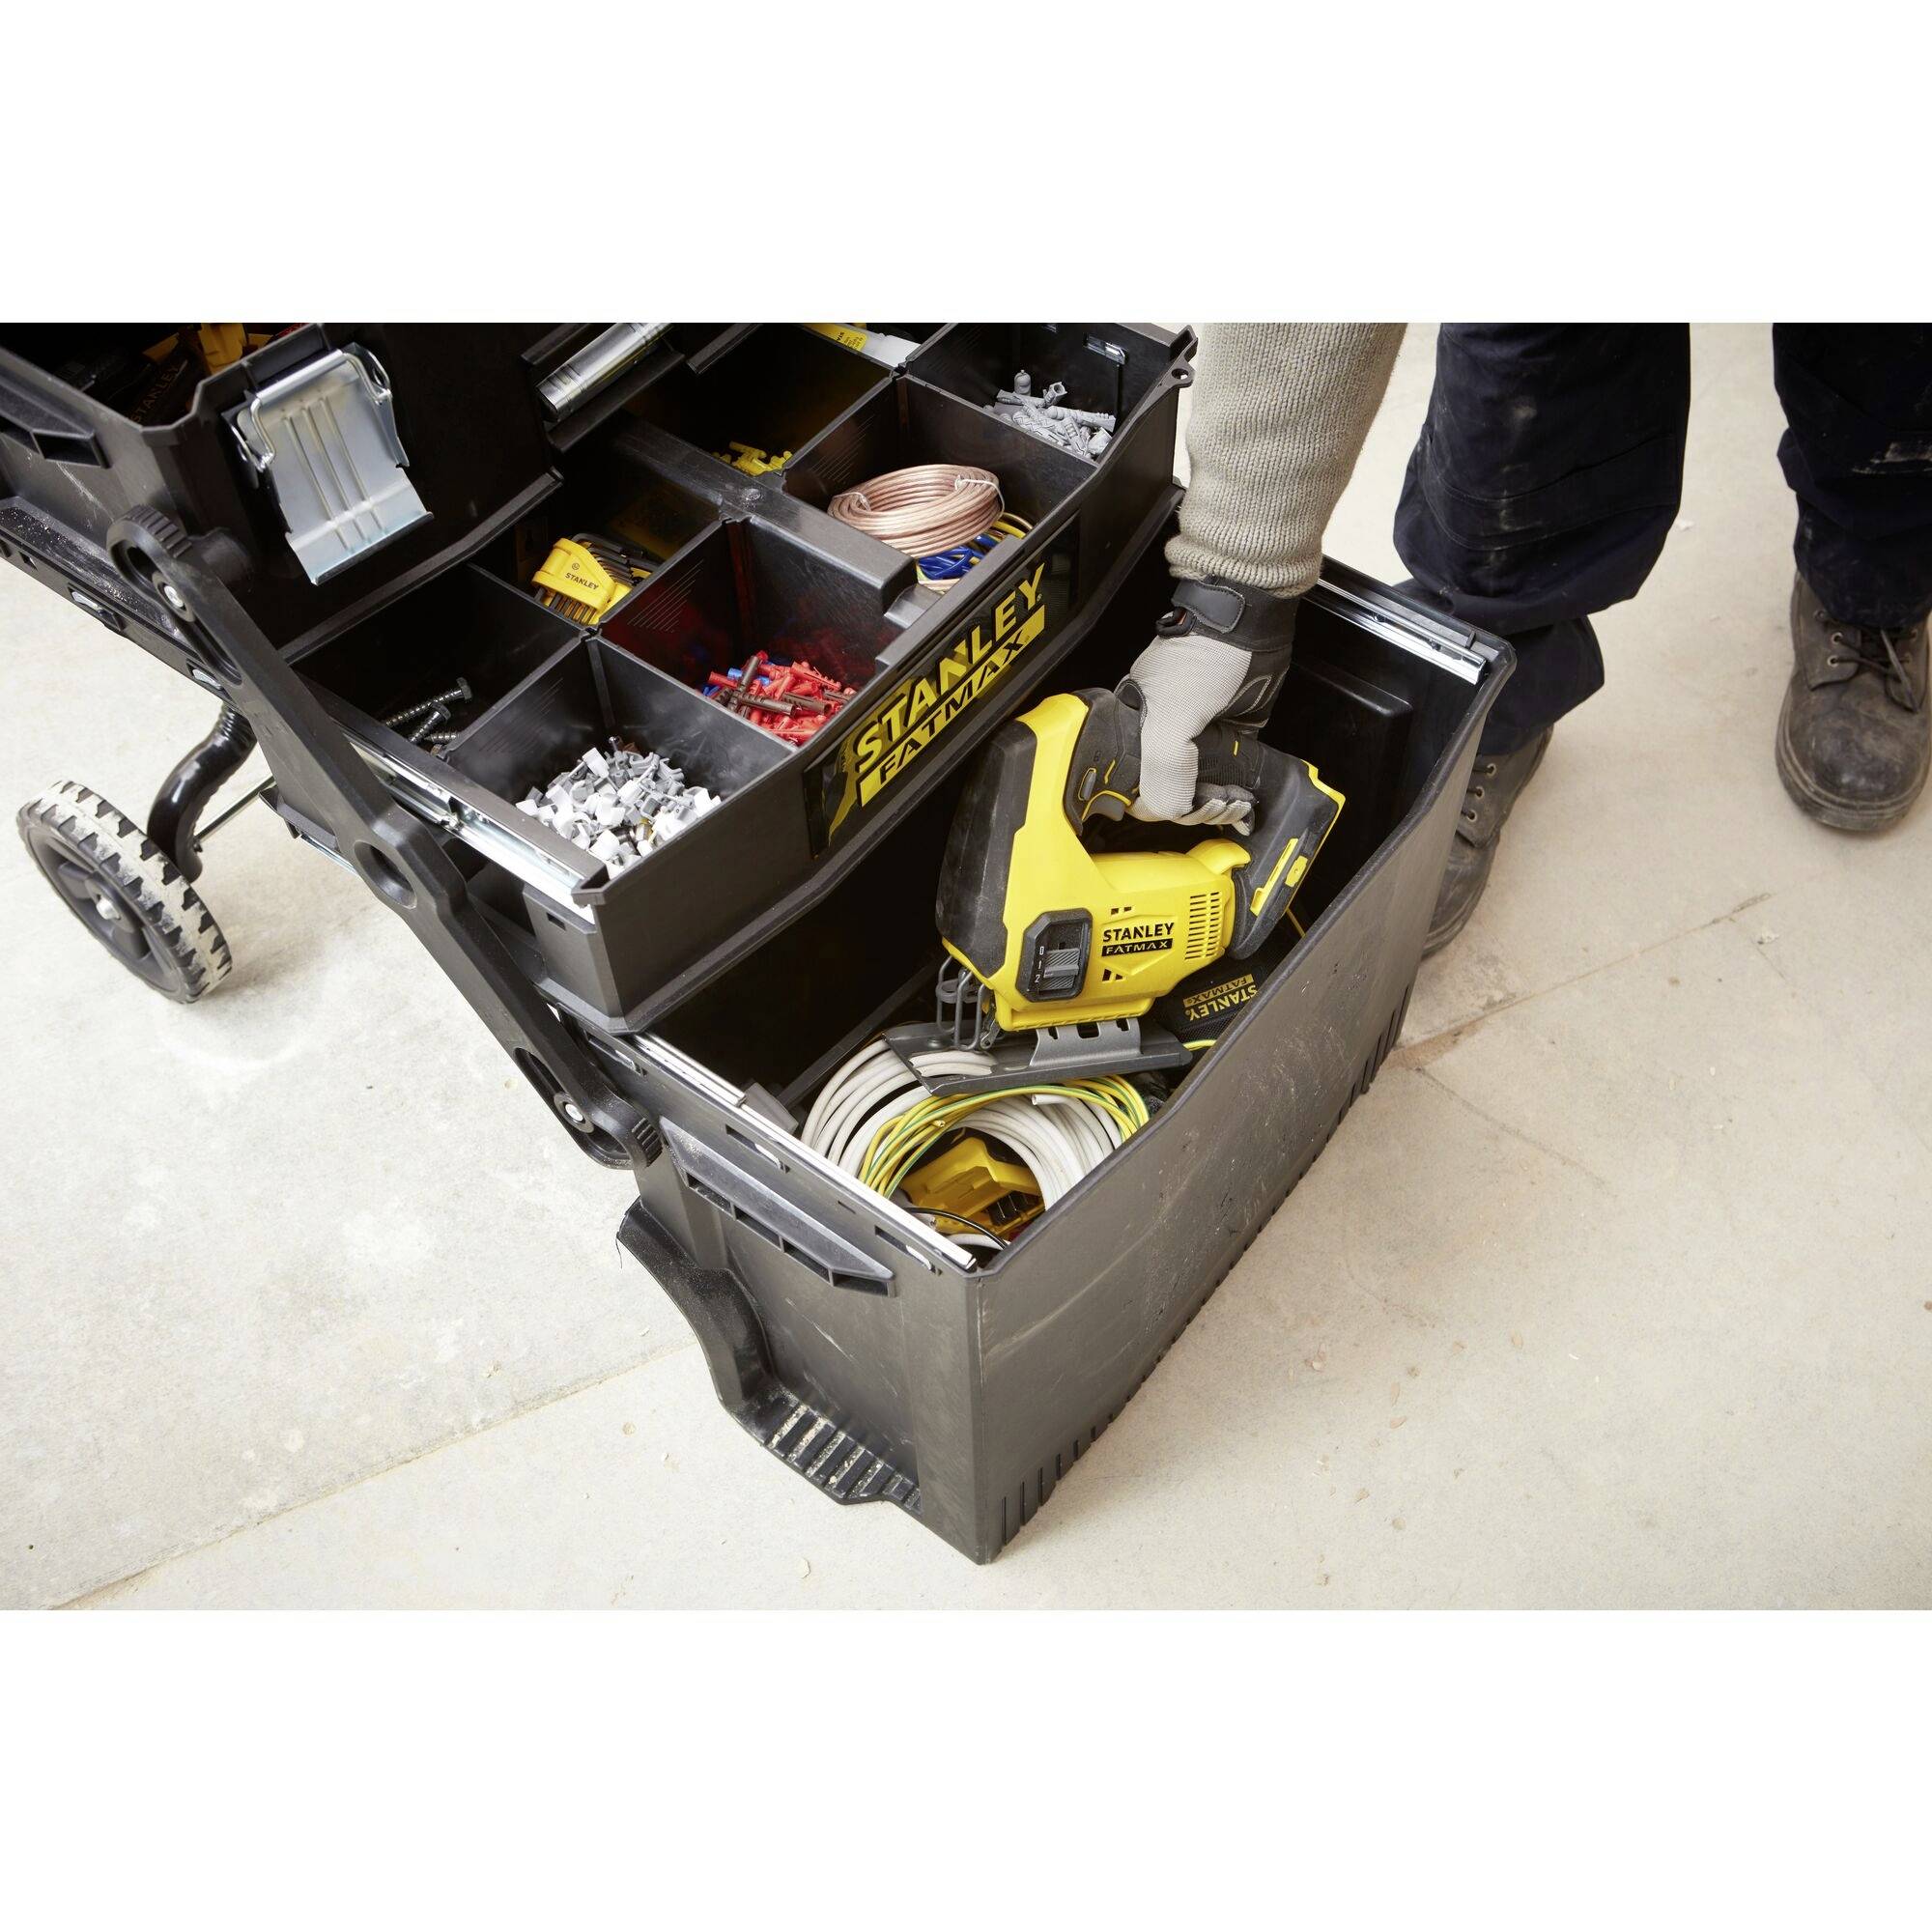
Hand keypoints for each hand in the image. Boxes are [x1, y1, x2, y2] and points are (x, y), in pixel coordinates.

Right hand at [1117, 577, 1297, 825]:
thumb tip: (1170, 810)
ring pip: (1199, 789)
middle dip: (1193, 810)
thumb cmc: (1202, 653)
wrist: (1251, 625)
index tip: (1186, 809)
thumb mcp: (1173, 713)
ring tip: (1234, 803)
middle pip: (1169, 792)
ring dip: (1216, 807)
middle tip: (1217, 805)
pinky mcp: (1226, 736)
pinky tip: (1242, 802)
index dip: (1161, 805)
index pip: (1136, 787)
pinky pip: (1225, 776)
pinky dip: (1233, 795)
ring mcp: (1196, 737)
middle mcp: (1161, 736)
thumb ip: (1165, 765)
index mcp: (1133, 729)